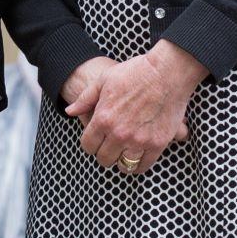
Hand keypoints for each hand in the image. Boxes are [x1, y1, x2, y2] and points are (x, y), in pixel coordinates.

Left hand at [65, 42, 205, 175]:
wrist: (167, 72)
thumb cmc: (134, 72)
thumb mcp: (103, 80)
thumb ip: (84, 99)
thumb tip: (69, 111)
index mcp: (103, 118)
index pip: (88, 146)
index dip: (90, 144)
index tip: (95, 141)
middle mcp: (119, 133)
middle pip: (104, 159)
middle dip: (104, 154)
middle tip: (109, 148)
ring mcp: (139, 140)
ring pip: (124, 165)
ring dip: (121, 161)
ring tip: (123, 154)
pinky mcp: (157, 143)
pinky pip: (144, 165)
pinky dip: (139, 164)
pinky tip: (138, 157)